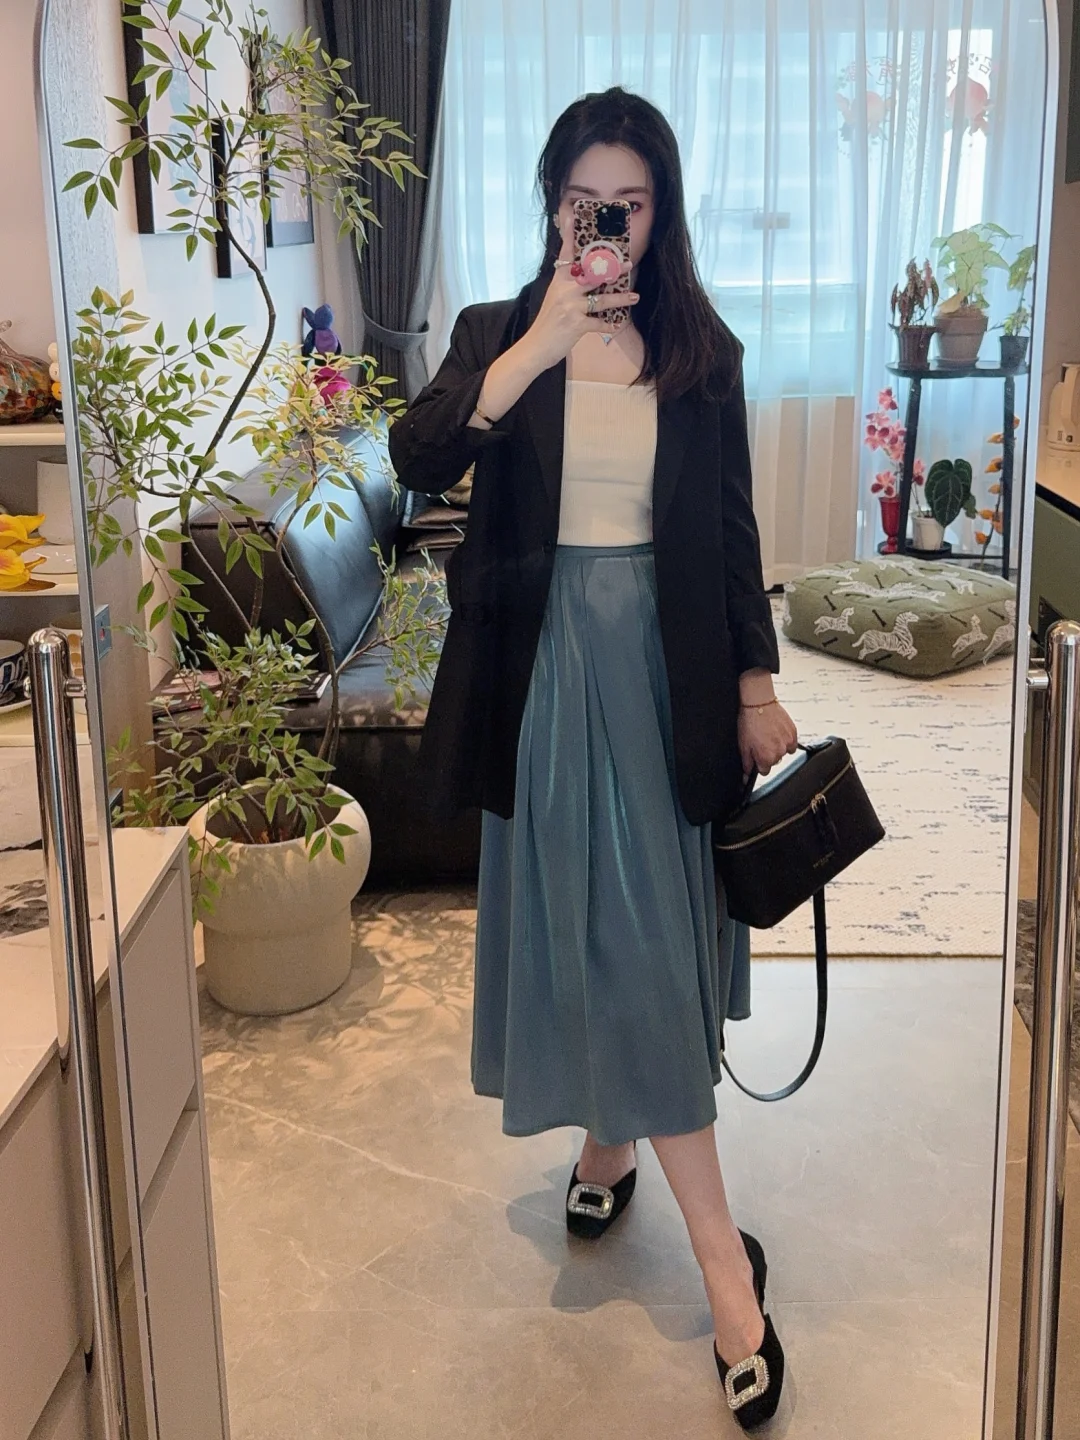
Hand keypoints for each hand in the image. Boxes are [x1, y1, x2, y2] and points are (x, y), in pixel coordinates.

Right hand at [522, 219, 637, 370]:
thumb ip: (568, 287)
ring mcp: (571, 307)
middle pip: (592, 274)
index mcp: (559, 282)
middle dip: (613, 269)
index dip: (569, 236)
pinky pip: (599, 323)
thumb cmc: (547, 324)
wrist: (535, 348)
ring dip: (621, 298)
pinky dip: (609, 325)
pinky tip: (617, 325)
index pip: (566, 255)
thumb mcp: (554, 299)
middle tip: (629, 263)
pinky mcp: (576, 325)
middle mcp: (565, 290)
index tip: (572, 217)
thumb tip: (585, 277)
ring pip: (602, 299)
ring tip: (634, 296)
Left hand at [738, 701, 797, 778]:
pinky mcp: (794, 733)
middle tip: (761, 740)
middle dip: (768, 754)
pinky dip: (785, 740)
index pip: (764, 771)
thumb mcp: (743, 746)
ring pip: (783, 752)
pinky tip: (777, 732)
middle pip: (774, 761)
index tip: (756, 754)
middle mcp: (779, 753)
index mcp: (766, 758)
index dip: (759, 762)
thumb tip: (746, 778)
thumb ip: (747, 764)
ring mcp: (788, 743)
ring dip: (777, 747)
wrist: (758, 703)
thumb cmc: (749, 723)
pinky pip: (791, 744)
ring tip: (768, 734)